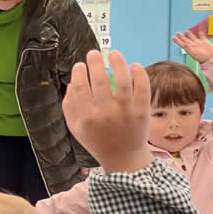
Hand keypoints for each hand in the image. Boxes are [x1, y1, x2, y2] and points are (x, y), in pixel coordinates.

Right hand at [62, 50, 153, 174]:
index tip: (80, 65)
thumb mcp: (76, 128)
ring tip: (114, 53)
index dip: (79, 72)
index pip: (80, 87)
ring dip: (118, 63)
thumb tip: (71, 83)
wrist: (124, 160)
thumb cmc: (97, 142)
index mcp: (87, 117)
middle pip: (99, 80)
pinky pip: (142, 89)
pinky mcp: (142, 111)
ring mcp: (125, 111)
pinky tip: (134, 65)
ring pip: (122, 81)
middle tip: (94, 53)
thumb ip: (69, 106)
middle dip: (95, 62)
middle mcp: (106, 113)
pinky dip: (139, 75)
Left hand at [172, 30, 212, 63]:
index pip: (182, 44)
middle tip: (177, 33)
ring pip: (193, 38)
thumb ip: (189, 48)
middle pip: (186, 40)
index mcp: (189, 49)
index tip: (172, 37)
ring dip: (190, 34)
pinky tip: (200, 32)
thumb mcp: (193, 52)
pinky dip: (201, 35)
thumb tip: (184, 44)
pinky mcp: (205, 43)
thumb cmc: (202, 58)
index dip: (177, 41)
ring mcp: (199, 44)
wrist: (210, 60)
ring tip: (186, 31)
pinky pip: (203, 37)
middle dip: (182, 37)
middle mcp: (193, 46)